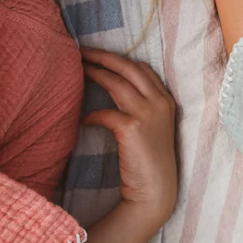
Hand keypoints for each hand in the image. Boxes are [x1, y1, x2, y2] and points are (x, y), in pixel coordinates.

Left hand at [80, 48, 177, 227]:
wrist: (155, 190)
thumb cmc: (149, 161)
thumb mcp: (151, 127)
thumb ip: (140, 107)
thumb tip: (113, 88)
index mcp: (166, 100)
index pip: (142, 68)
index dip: (119, 59)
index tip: (99, 55)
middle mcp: (160, 102)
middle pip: (128, 67)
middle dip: (103, 56)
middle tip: (80, 51)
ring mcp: (148, 114)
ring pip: (117, 82)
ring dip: (95, 73)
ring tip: (76, 69)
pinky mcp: (132, 128)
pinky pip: (105, 113)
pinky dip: (92, 115)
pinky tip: (84, 120)